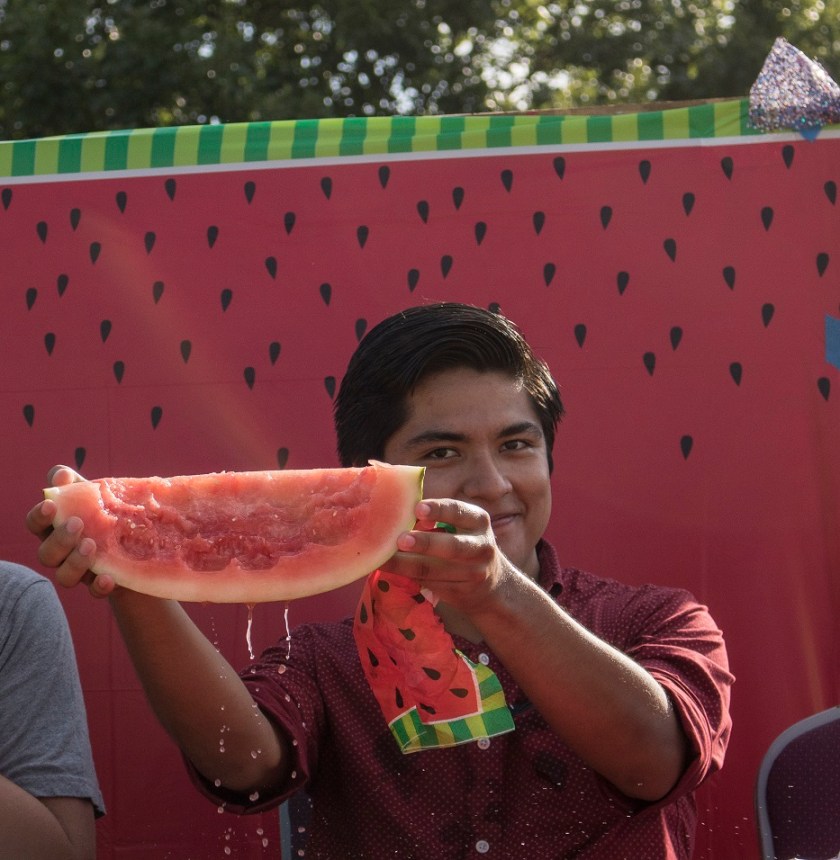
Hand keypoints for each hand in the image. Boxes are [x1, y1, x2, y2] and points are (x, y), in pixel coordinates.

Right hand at [25, 466, 114, 597]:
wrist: (143, 537)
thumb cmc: (107, 510)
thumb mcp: (94, 493)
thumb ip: (74, 484)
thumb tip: (59, 474)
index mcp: (55, 527)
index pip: (35, 524)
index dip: (39, 516)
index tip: (50, 505)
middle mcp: (62, 552)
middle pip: (46, 554)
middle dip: (59, 539)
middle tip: (77, 524)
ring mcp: (81, 570)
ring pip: (64, 576)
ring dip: (74, 562)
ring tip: (91, 546)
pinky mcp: (101, 583)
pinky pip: (94, 591)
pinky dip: (99, 586)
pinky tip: (108, 578)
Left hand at [381, 499, 515, 613]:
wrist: (491, 583)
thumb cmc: (465, 542)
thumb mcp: (462, 525)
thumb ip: (437, 517)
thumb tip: (400, 508)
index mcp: (478, 521)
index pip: (458, 512)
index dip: (438, 510)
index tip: (417, 508)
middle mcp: (481, 546)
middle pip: (451, 547)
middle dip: (424, 543)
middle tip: (400, 540)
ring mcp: (473, 572)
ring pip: (435, 570)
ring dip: (406, 565)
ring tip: (384, 559)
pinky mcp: (460, 592)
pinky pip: (430, 583)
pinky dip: (408, 577)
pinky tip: (390, 571)